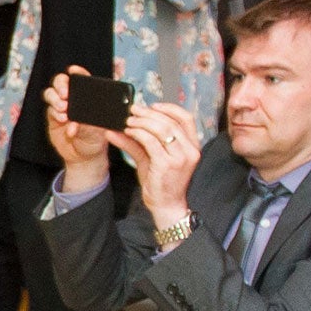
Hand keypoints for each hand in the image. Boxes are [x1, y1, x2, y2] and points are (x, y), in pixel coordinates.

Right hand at [46, 68, 110, 181]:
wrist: (85, 156)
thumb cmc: (97, 139)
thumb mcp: (99, 129)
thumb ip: (89, 120)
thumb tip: (77, 118)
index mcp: (87, 95)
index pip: (81, 79)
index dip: (77, 72)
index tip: (74, 71)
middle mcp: (73, 98)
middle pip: (61, 81)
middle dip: (61, 85)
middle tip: (65, 95)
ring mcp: (61, 107)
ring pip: (51, 93)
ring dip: (55, 98)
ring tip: (63, 109)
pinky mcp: (53, 117)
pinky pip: (50, 110)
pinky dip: (55, 113)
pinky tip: (63, 120)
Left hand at [105, 102, 201, 232]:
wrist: (166, 205)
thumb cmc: (161, 182)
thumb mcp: (151, 157)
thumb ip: (137, 142)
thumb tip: (118, 127)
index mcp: (193, 146)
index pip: (186, 118)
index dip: (169, 108)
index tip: (152, 105)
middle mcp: (190, 150)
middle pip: (170, 121)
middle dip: (149, 113)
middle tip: (133, 110)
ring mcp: (180, 157)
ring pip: (161, 129)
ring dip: (142, 121)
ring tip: (129, 121)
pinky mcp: (167, 164)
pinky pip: (151, 141)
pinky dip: (138, 133)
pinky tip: (129, 132)